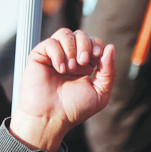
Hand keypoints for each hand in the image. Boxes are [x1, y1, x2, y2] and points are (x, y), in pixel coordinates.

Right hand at [10, 29, 114, 151]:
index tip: (97, 57)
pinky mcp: (40, 56)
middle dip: (85, 45)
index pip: (95, 43)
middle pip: (81, 35)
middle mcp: (70, 58)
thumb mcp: (100, 93)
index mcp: (86, 66)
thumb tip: (111, 47)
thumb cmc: (74, 109)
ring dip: (71, 48)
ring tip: (70, 68)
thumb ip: (109, 72)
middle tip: (82, 62)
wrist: (51, 117)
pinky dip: (58, 53)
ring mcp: (55, 56)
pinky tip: (59, 69)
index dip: (98, 45)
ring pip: (65, 33)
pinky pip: (51, 42)